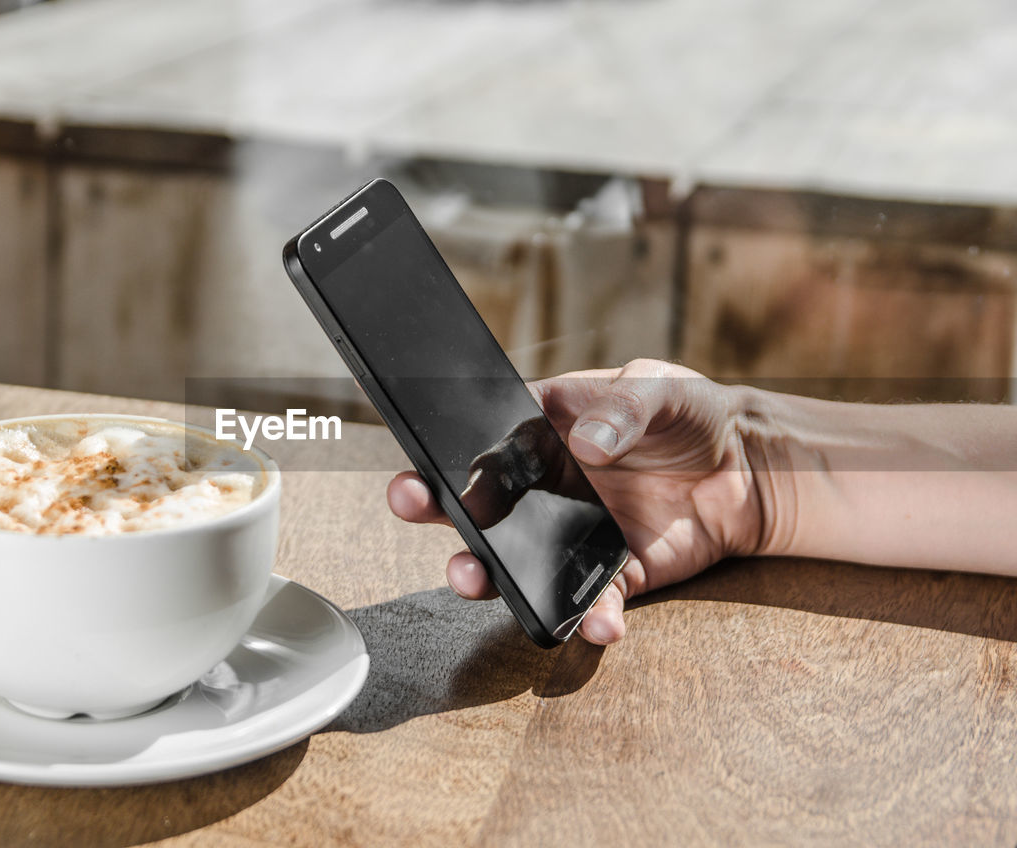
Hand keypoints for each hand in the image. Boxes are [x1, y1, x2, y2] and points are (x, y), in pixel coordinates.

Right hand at [387, 359, 772, 644]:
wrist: (749, 467)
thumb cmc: (691, 412)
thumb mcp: (660, 387)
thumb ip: (624, 407)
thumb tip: (587, 443)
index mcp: (543, 430)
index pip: (485, 440)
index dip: (448, 454)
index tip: (427, 468)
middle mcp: (545, 487)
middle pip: (478, 504)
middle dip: (439, 508)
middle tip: (416, 506)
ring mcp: (572, 535)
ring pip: (516, 564)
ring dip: (489, 576)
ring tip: (476, 579)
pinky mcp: (615, 574)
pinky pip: (592, 602)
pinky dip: (592, 618)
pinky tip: (599, 623)